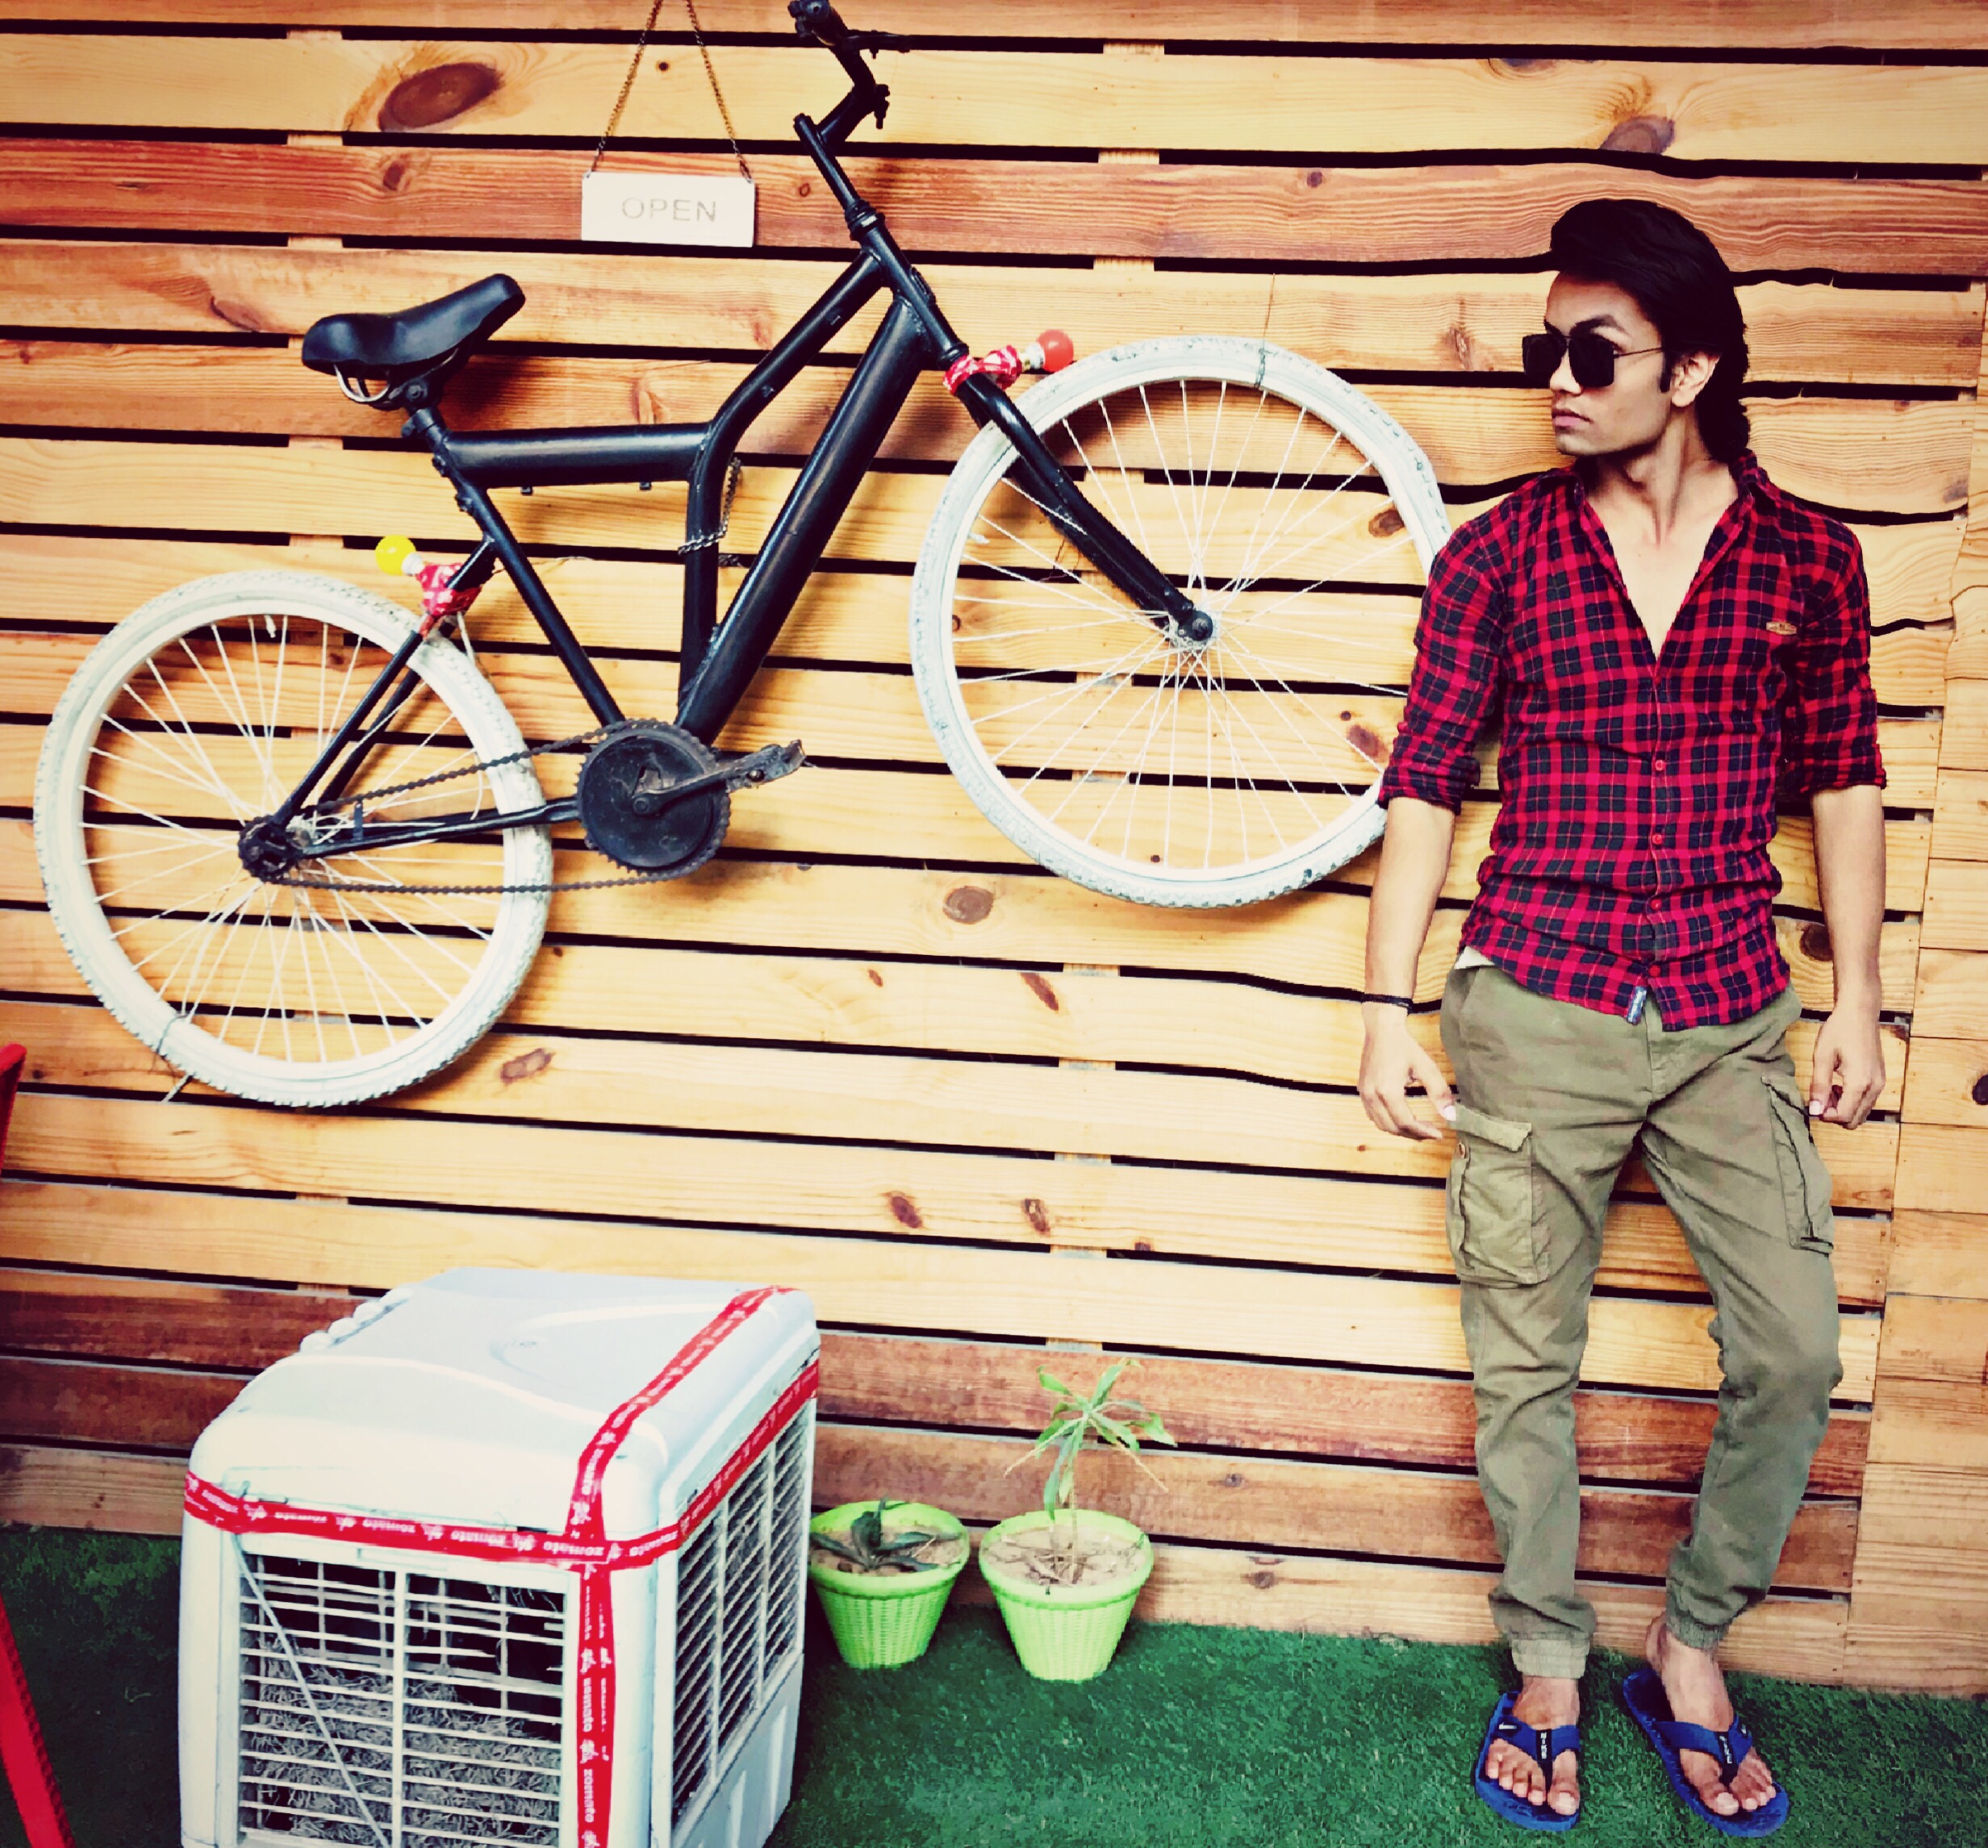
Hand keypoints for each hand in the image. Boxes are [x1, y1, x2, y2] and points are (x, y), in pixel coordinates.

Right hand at [1358, 1006, 1454, 1139]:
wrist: (1381, 1030)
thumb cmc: (1404, 1046)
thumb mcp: (1426, 1066)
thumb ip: (1439, 1092)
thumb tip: (1451, 1116)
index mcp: (1387, 1090)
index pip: (1406, 1122)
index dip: (1423, 1132)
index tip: (1439, 1133)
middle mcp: (1372, 1095)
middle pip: (1393, 1127)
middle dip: (1414, 1134)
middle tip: (1431, 1132)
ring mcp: (1364, 1094)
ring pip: (1382, 1125)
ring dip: (1401, 1130)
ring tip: (1419, 1128)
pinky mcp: (1362, 1092)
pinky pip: (1374, 1116)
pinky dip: (1389, 1123)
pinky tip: (1402, 1118)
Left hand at [1808, 1002, 1884, 1128]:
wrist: (1860, 1013)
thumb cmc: (1839, 1030)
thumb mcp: (1822, 1057)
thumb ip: (1819, 1086)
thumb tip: (1815, 1111)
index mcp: (1860, 1082)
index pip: (1844, 1116)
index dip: (1825, 1115)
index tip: (1813, 1103)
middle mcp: (1875, 1087)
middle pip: (1855, 1120)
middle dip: (1835, 1114)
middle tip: (1820, 1095)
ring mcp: (1880, 1084)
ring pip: (1861, 1113)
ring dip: (1843, 1108)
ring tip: (1828, 1088)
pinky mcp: (1880, 1080)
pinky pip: (1866, 1101)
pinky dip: (1852, 1100)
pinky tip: (1839, 1084)